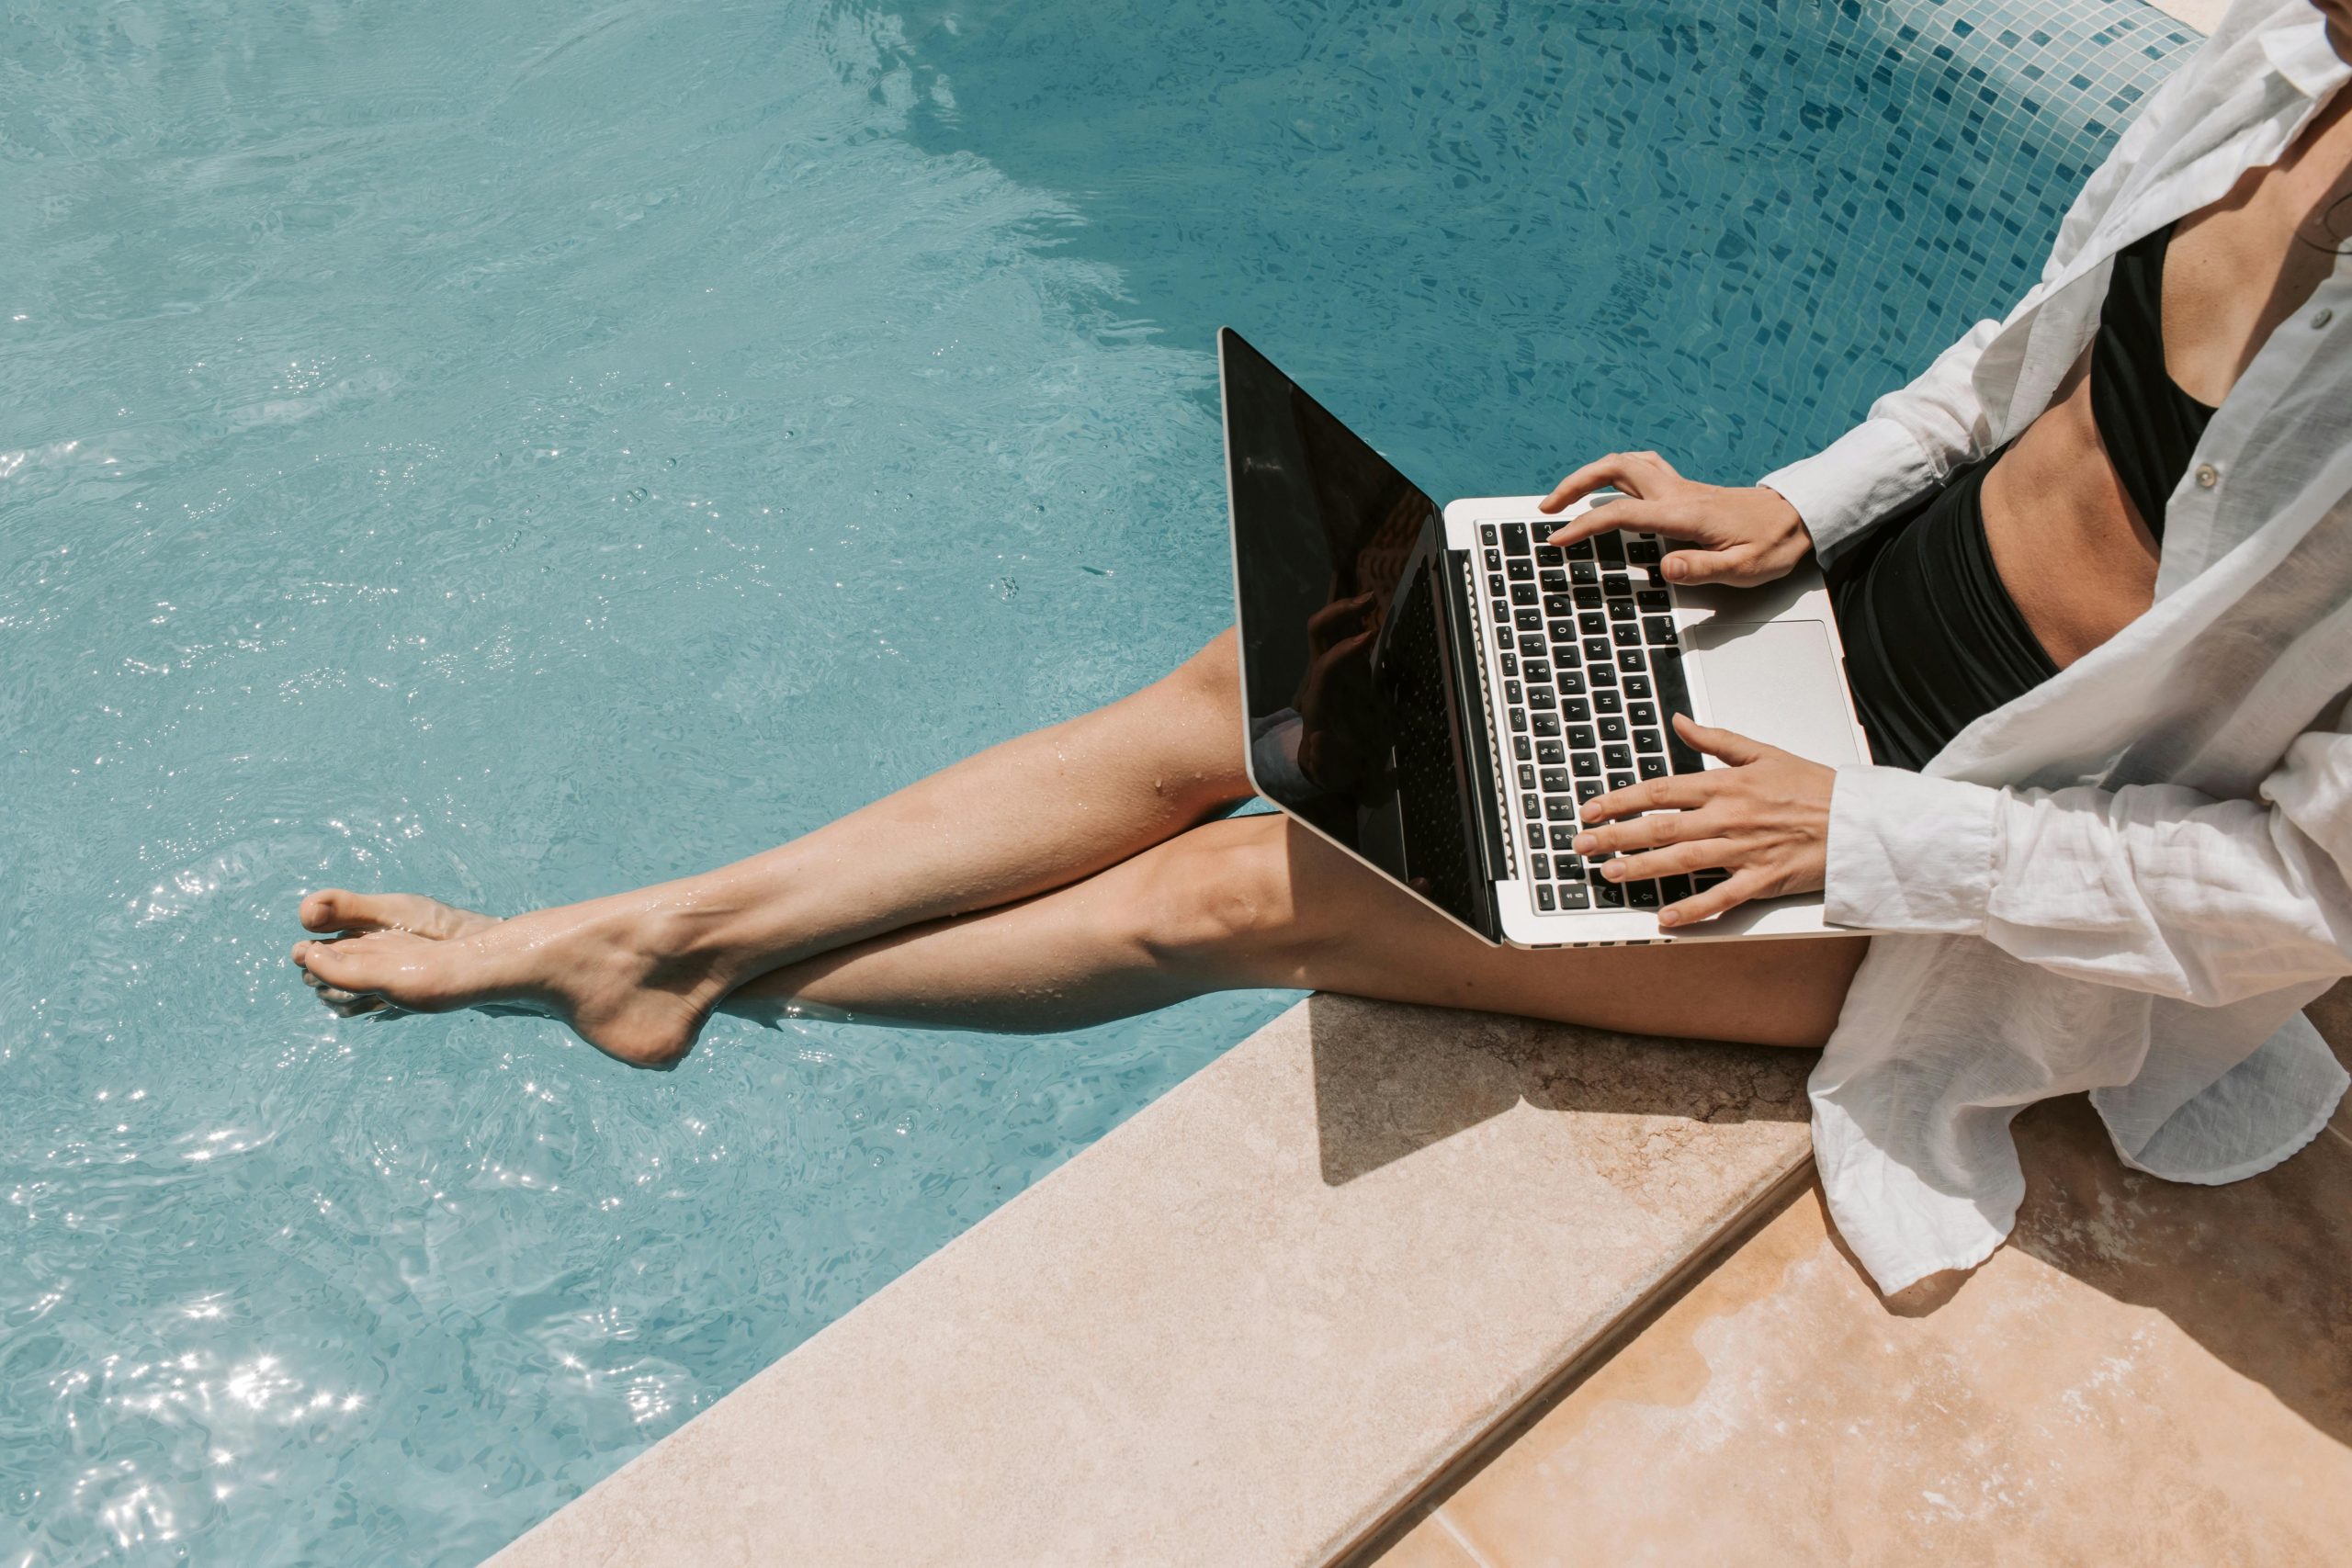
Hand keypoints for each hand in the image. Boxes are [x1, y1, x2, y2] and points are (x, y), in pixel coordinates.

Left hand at [1293, 591, 1381, 790]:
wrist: (1329, 764)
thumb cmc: (1332, 767)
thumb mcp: (1330, 772)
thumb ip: (1323, 759)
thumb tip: (1318, 739)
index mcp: (1319, 701)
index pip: (1326, 667)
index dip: (1344, 650)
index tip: (1370, 636)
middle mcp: (1320, 679)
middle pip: (1318, 634)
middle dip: (1339, 612)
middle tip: (1370, 600)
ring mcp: (1331, 671)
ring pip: (1329, 629)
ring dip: (1346, 609)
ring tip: (1373, 598)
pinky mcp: (1344, 670)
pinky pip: (1344, 637)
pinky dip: (1356, 620)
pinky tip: (1375, 611)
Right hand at [1538, 451, 1813, 588]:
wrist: (1800, 516)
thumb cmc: (1774, 544)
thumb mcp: (1745, 568)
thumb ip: (1703, 568)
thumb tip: (1664, 568)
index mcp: (1685, 514)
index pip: (1622, 513)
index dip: (1585, 525)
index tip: (1558, 538)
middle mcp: (1678, 493)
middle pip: (1615, 469)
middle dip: (1575, 483)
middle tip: (1548, 507)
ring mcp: (1681, 486)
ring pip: (1627, 462)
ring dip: (1591, 472)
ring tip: (1567, 495)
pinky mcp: (1685, 489)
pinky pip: (1642, 468)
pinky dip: (1616, 471)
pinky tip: (1608, 486)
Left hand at [1571, 715, 1834, 927]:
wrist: (1858, 820)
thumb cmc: (1813, 787)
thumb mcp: (1762, 752)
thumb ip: (1715, 739)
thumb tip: (1679, 722)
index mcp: (1725, 785)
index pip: (1660, 791)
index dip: (1620, 801)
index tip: (1590, 809)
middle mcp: (1728, 817)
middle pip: (1660, 827)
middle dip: (1615, 836)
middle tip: (1582, 846)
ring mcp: (1743, 850)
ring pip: (1681, 861)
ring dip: (1641, 869)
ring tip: (1609, 874)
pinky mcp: (1761, 880)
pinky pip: (1721, 898)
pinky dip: (1692, 909)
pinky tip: (1665, 918)